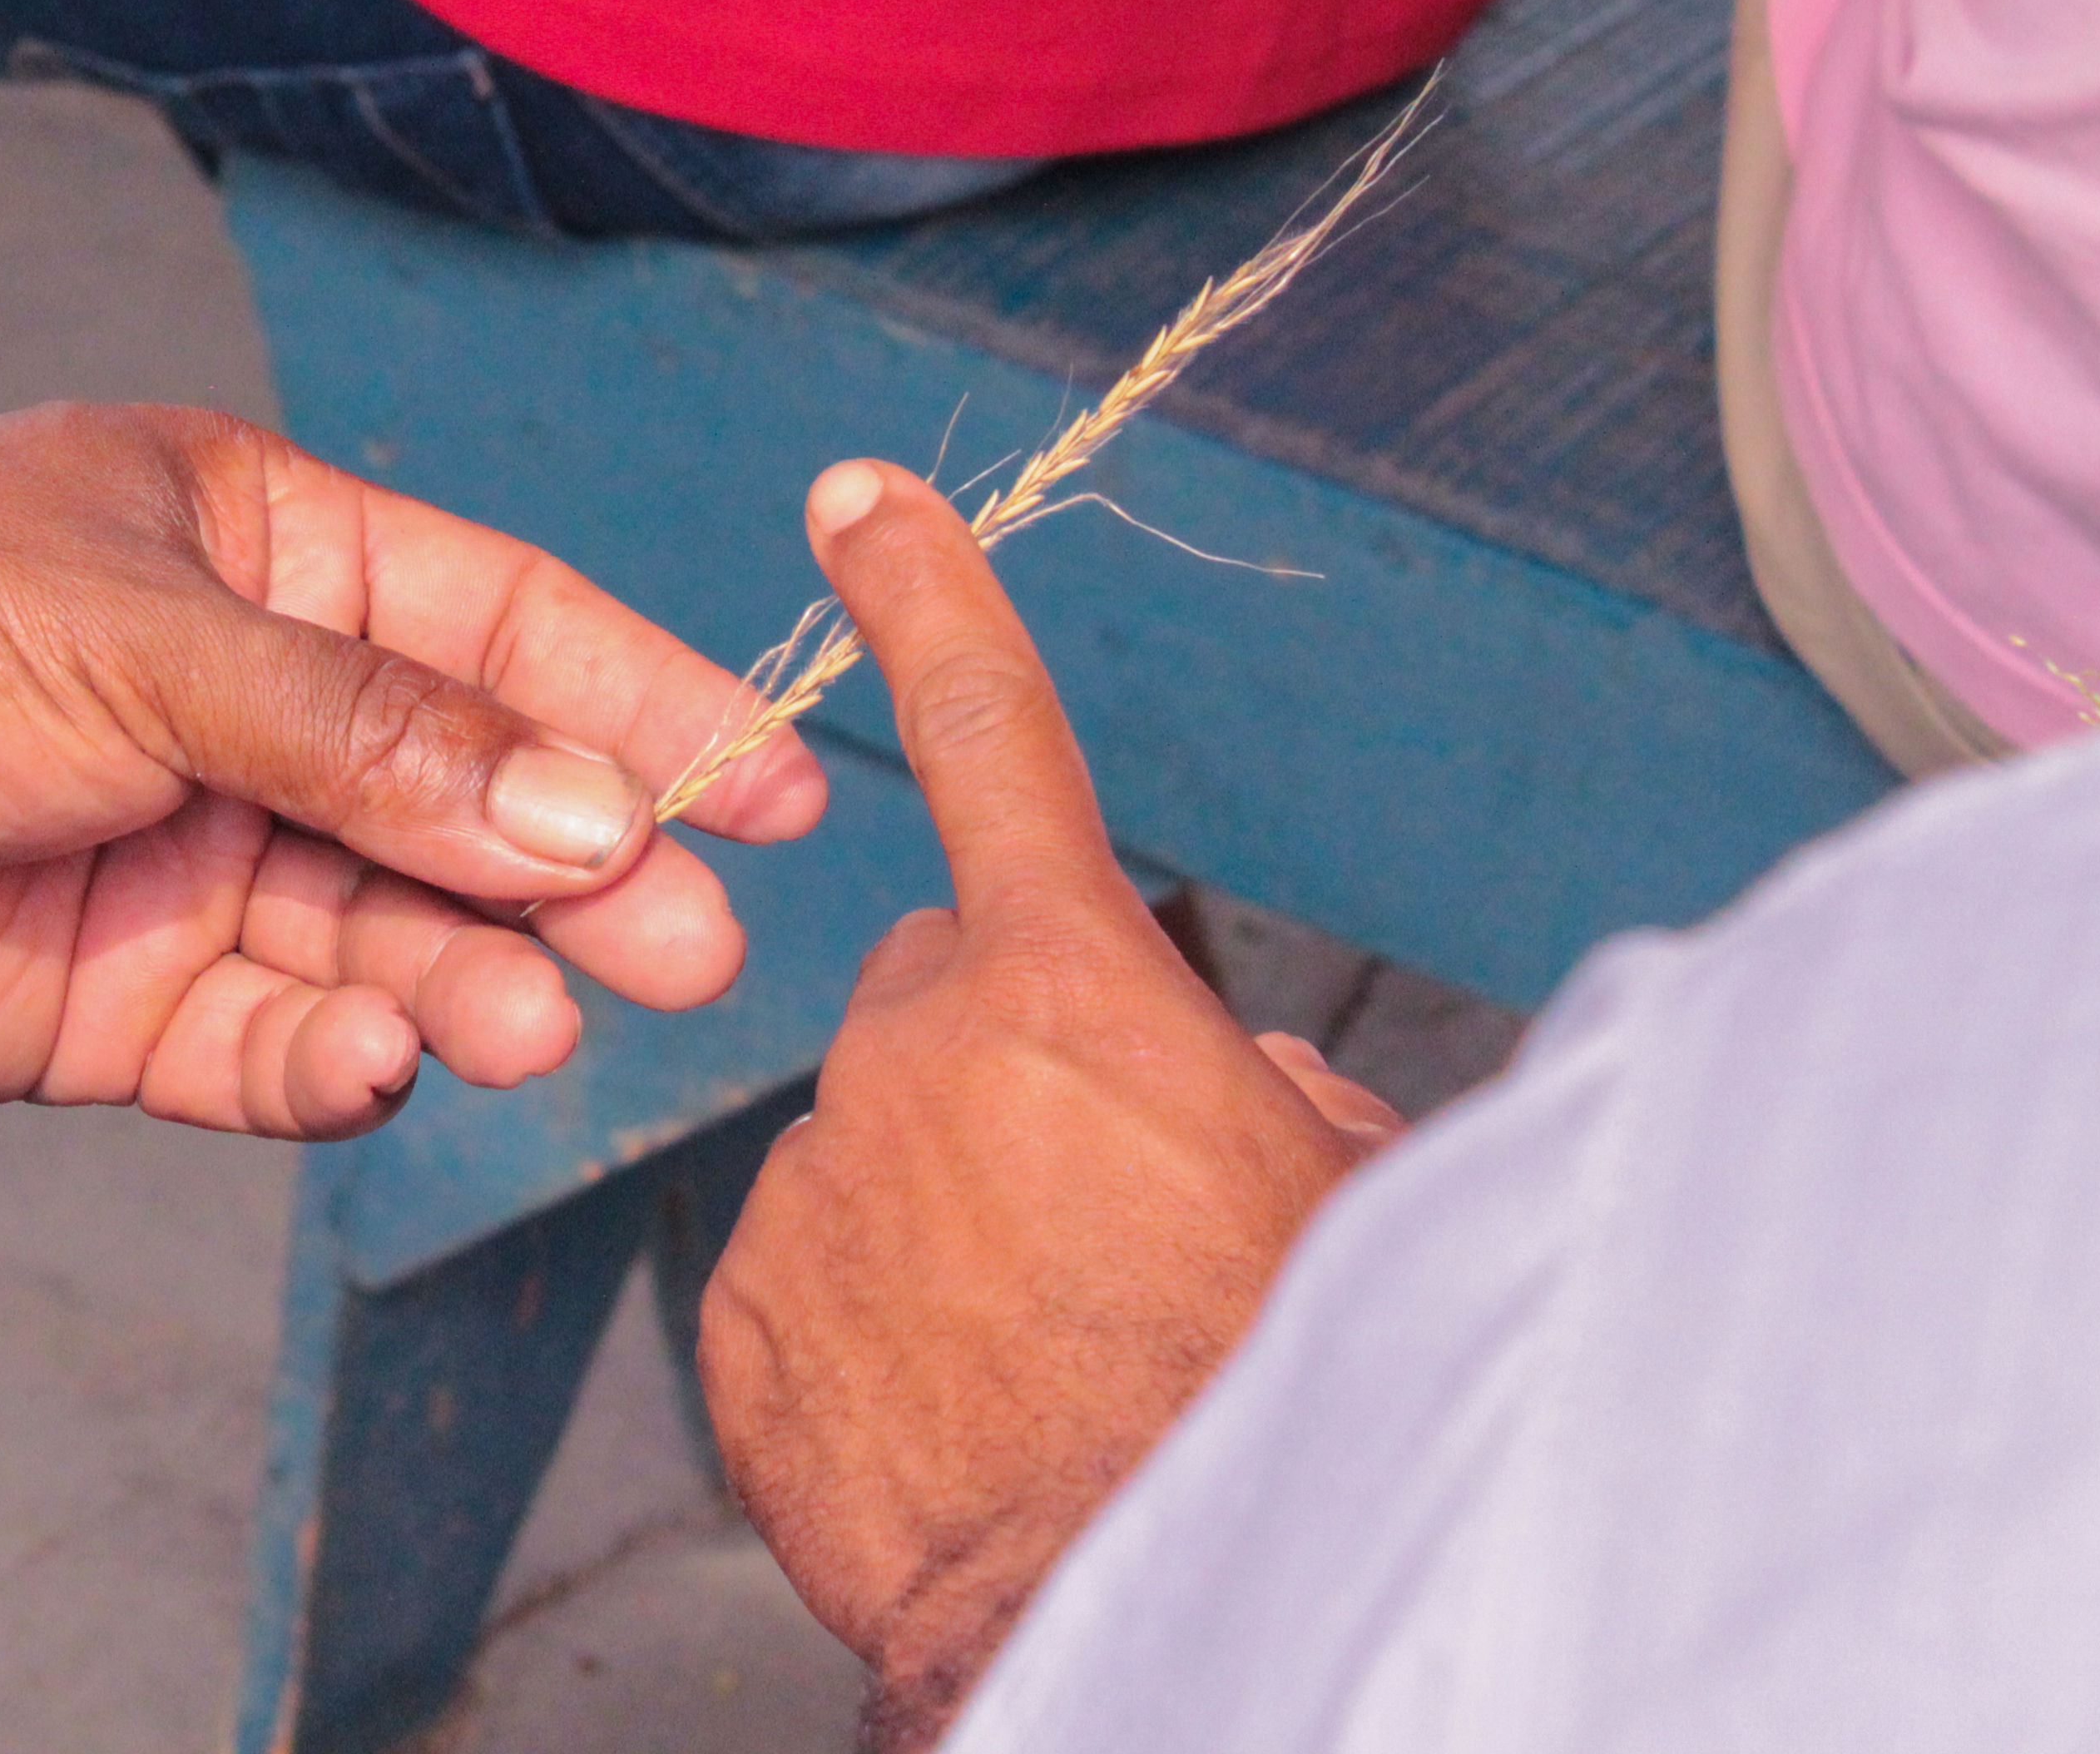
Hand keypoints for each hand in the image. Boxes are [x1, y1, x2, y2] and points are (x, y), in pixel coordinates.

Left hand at [0, 405, 829, 1137]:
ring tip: (539, 1026)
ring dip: (474, 983)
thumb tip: (597, 810)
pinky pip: (272, 1048)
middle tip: (691, 953)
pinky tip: (374, 1070)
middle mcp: (241, 708)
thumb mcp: (145, 638)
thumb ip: (375, 738)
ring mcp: (186, 858)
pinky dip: (335, 1069)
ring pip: (390, 940)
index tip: (786, 790)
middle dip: (585, 874)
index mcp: (258, 551)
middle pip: (472, 803)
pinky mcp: (116, 1004)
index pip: (505, 628)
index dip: (651, 703)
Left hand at [695, 463, 1399, 1747]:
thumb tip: (1234, 1091)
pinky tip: (961, 1423)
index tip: (856, 496)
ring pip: (878, 1163)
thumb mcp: (1352, 1203)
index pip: (997, 738)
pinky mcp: (746, 1321)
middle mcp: (919, 1058)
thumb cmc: (1285, 1409)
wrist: (1151, 1603)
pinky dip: (876, 1343)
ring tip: (1048, 1361)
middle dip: (1012, 1080)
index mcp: (1077, 994)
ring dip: (948, 1230)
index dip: (929, 598)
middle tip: (1108, 1227)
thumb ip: (1274, 1092)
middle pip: (950, 1008)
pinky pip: (813, 1290)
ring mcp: (815, 1189)